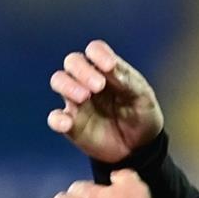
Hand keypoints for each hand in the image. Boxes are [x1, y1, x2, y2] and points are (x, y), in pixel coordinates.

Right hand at [47, 40, 163, 162]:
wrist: (140, 147)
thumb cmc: (141, 114)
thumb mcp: (142, 97)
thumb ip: (127, 81)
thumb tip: (109, 67)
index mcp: (108, 70)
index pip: (96, 51)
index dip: (99, 53)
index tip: (109, 65)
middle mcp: (88, 81)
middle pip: (73, 62)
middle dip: (83, 70)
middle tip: (99, 86)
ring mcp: (77, 101)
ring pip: (59, 81)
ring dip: (68, 86)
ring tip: (84, 97)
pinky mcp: (71, 124)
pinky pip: (56, 118)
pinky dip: (58, 118)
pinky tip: (67, 123)